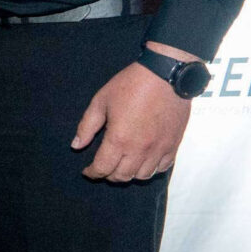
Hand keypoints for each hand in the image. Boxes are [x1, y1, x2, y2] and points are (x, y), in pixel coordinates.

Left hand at [72, 53, 194, 181]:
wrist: (166, 75)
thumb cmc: (130, 85)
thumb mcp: (100, 101)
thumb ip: (86, 126)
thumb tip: (76, 145)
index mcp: (119, 139)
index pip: (103, 168)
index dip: (92, 173)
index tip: (87, 171)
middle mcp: (140, 149)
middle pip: (122, 176)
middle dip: (109, 175)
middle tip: (103, 168)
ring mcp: (160, 148)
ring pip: (143, 175)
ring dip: (130, 175)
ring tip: (122, 166)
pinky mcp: (174, 144)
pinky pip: (163, 167)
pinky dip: (151, 169)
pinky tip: (144, 161)